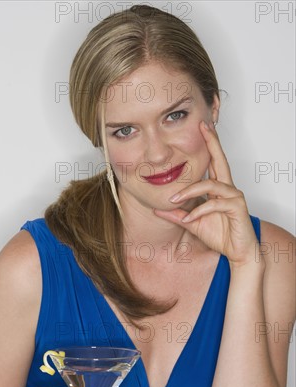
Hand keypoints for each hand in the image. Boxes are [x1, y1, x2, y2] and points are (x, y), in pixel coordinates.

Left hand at [154, 121, 258, 267]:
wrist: (237, 252)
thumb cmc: (220, 235)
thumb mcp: (192, 223)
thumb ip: (177, 215)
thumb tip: (157, 209)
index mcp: (218, 188)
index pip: (213, 162)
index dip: (208, 145)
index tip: (201, 128)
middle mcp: (228, 188)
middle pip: (220, 160)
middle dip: (211, 142)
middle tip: (203, 126)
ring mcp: (234, 196)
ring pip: (211, 184)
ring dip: (190, 191)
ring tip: (174, 199)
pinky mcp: (237, 208)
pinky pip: (215, 203)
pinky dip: (199, 211)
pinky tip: (190, 218)